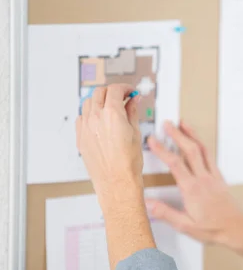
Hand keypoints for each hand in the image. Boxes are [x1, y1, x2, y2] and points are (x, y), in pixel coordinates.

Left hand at [76, 83, 143, 205]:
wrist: (117, 182)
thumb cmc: (128, 163)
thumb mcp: (136, 133)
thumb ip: (132, 112)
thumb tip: (133, 101)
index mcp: (112, 114)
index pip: (115, 90)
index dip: (124, 88)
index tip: (130, 91)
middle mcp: (96, 118)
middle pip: (99, 93)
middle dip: (112, 92)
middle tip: (122, 98)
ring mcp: (85, 127)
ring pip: (88, 103)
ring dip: (99, 101)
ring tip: (110, 109)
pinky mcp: (80, 137)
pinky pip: (81, 118)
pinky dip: (90, 114)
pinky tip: (99, 121)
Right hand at [146, 121, 242, 246]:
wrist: (237, 228)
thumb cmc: (214, 228)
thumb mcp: (186, 226)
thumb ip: (166, 213)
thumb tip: (148, 204)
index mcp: (192, 189)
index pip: (174, 164)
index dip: (162, 150)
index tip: (152, 140)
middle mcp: (203, 179)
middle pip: (189, 150)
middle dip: (177, 135)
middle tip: (168, 124)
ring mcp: (213, 177)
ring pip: (202, 150)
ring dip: (192, 135)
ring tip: (184, 124)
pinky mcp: (219, 178)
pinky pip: (210, 157)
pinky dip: (202, 146)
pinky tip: (199, 143)